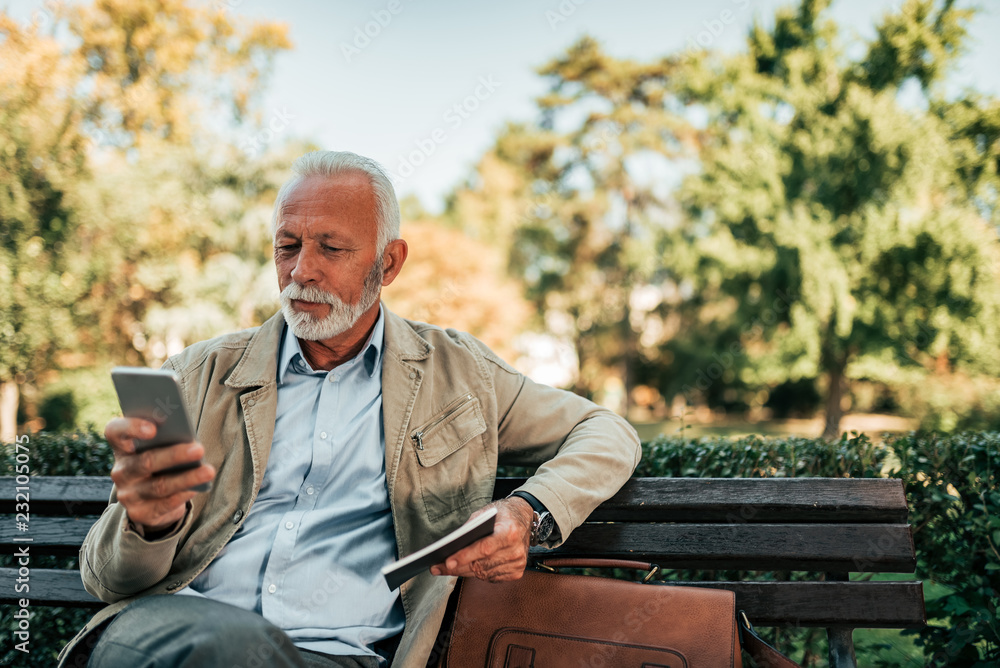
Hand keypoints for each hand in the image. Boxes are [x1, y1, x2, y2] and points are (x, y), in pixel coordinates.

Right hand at [105, 417, 215, 534]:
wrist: (152, 499)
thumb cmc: (161, 461)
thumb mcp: (161, 448)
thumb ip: (168, 439)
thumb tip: (190, 439)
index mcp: (122, 446)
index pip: (115, 431)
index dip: (132, 428)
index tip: (153, 428)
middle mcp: (120, 470)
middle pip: (145, 461)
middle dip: (174, 455)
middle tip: (199, 449)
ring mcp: (127, 494)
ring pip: (159, 485)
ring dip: (186, 478)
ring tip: (208, 471)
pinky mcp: (139, 512)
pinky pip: (164, 504)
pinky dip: (183, 494)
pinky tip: (197, 488)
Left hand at [430, 497, 533, 581]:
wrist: (524, 519)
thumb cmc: (502, 515)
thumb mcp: (485, 513)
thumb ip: (470, 528)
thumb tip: (451, 545)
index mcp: (509, 532)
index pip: (484, 548)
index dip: (465, 556)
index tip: (447, 562)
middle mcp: (515, 550)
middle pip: (481, 564)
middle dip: (456, 567)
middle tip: (436, 568)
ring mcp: (517, 563)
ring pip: (483, 574)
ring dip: (464, 572)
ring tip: (447, 569)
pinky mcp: (517, 572)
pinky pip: (490, 578)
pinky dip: (477, 574)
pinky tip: (466, 568)